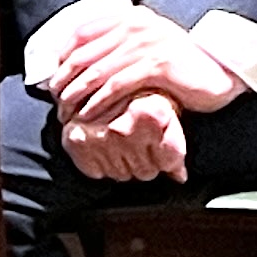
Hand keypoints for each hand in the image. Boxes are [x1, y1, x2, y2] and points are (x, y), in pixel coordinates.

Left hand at [50, 3, 245, 125]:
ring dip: (76, 97)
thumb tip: (75, 64)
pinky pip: (117, 86)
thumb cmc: (181, 65)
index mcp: (132, 17)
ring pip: (96, 72)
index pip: (81, 33)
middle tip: (56, 104)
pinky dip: (97, 102)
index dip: (61, 59)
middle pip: (83, 55)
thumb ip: (118, 47)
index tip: (53, 81)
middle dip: (63, 82)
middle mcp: (138, 25)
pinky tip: (89, 116)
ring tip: (67, 114)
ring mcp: (149, 43)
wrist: (222, 70)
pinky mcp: (158, 64)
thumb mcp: (147, 47)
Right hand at [61, 91, 189, 184]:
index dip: (171, 158)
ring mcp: (98, 137)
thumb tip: (181, 178)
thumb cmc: (144, 93)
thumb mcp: (169, 108)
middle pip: (146, 171)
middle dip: (149, 162)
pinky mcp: (76, 142)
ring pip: (122, 175)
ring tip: (126, 142)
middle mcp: (123, 128)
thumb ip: (176, 144)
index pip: (169, 161)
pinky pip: (97, 172)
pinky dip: (103, 164)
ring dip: (126, 164)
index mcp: (152, 115)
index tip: (165, 147)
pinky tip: (107, 147)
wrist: (103, 78)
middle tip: (144, 143)